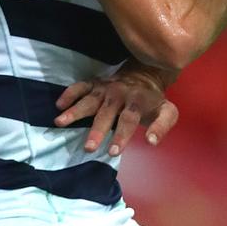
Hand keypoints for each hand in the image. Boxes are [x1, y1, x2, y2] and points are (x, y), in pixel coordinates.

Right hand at [54, 65, 178, 156]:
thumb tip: (152, 141)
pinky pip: (80, 86)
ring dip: (75, 111)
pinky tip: (59, 105)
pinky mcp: (94, 84)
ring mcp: (105, 89)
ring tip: (60, 122)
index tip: (113, 152)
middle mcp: (119, 95)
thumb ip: (162, 126)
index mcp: (137, 102)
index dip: (122, 135)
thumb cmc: (152, 101)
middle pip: (106, 113)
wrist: (145, 73)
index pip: (129, 119)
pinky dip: (69, 93)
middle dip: (97, 130)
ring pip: (89, 100)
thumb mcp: (167, 112)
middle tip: (89, 148)